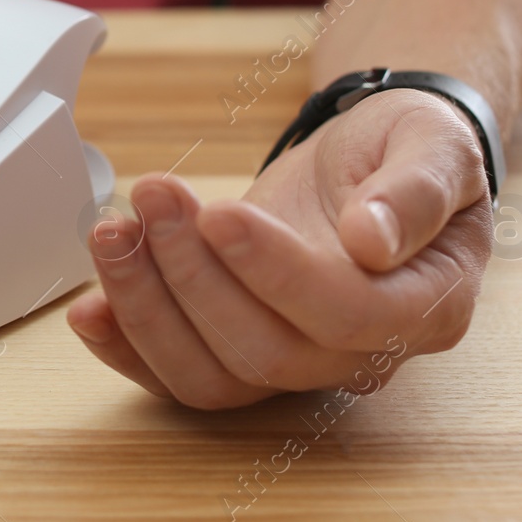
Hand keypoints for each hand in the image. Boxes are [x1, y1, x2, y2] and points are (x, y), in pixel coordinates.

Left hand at [66, 88, 492, 407]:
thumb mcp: (433, 144)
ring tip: (113, 230)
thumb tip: (375, 237)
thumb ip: (415, 190)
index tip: (219, 214)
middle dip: (191, 275)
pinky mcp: (241, 349)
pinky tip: (88, 307)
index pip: (343, 313)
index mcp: (423, 307)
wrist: (377, 160)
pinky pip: (180, 377)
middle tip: (152, 196)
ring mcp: (298, 361)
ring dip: (146, 308)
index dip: (274, 271)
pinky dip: (127, 349)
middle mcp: (359, 353)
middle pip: (265, 352)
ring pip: (212, 376)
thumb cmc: (412, 149)